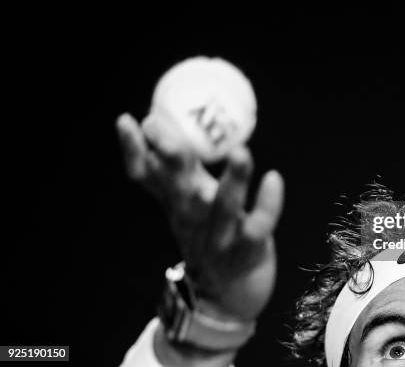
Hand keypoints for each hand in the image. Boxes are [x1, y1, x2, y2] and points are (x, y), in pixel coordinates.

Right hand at [116, 111, 283, 320]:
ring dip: (234, 179)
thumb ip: (167, 167)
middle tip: (168, 127)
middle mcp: (193, 218)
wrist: (229, 289)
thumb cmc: (208, 231)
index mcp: (176, 202)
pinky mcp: (249, 249)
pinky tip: (273, 178)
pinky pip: (259, 226)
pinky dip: (268, 204)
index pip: (146, 176)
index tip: (127, 120)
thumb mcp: (183, 200)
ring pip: (224, 206)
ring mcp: (220, 236)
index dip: (133, 151)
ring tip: (241, 152)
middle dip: (174, 156)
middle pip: (180, 187)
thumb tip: (148, 119)